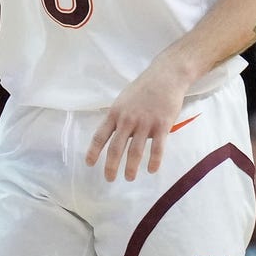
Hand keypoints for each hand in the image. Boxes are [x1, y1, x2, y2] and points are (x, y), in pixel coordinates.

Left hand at [86, 60, 190, 181]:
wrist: (165, 77)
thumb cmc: (143, 88)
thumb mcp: (123, 100)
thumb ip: (118, 117)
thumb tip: (111, 133)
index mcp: (115, 113)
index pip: (100, 135)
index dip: (93, 151)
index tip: (89, 164)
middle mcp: (127, 119)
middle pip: (116, 147)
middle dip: (111, 165)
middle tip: (109, 179)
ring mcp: (145, 123)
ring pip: (135, 150)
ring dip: (131, 167)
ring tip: (129, 178)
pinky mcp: (162, 125)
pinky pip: (157, 148)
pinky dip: (154, 161)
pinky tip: (151, 170)